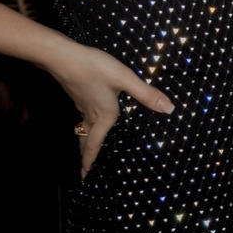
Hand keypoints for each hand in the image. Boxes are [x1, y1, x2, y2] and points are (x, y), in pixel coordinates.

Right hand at [43, 39, 172, 175]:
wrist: (63, 57)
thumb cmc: (95, 68)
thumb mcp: (124, 79)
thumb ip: (146, 93)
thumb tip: (169, 110)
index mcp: (104, 115)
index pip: (95, 144)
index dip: (90, 160)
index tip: (85, 175)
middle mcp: (91, 114)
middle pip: (85, 141)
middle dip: (85, 156)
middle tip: (83, 171)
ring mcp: (81, 105)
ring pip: (82, 130)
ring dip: (84, 142)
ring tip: (85, 149)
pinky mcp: (77, 95)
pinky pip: (81, 118)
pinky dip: (83, 127)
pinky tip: (87, 119)